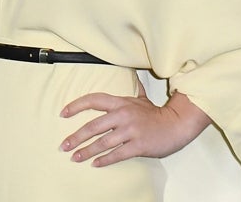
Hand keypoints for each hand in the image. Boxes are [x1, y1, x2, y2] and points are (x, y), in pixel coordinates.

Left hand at [59, 83, 209, 165]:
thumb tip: (129, 76)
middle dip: (76, 137)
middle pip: (93, 126)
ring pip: (103, 142)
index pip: (94, 100)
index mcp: (121, 102)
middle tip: (64, 145)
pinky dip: (105, 160)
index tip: (63, 113)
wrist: (176, 125)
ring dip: (87, 151)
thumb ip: (130, 90)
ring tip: (75, 157)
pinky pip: (117, 154)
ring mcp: (131, 131)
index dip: (76, 106)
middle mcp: (123, 115)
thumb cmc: (156, 114)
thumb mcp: (141, 99)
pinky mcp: (138, 145)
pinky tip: (95, 164)